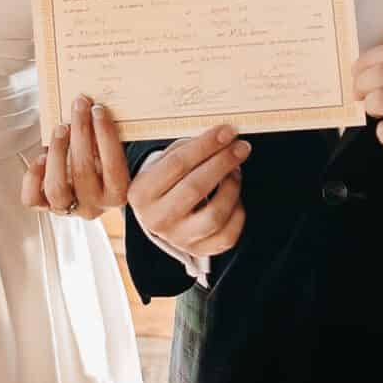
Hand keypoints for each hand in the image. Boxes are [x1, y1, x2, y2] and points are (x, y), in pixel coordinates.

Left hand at [21, 94, 129, 219]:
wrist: (94, 187)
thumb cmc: (107, 163)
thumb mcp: (121, 156)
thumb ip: (114, 142)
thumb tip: (99, 111)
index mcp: (117, 194)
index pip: (113, 167)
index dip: (105, 136)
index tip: (98, 110)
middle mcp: (94, 206)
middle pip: (83, 172)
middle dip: (80, 132)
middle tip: (79, 106)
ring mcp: (69, 209)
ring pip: (56, 187)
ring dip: (57, 152)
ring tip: (61, 128)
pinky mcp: (47, 207)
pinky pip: (33, 199)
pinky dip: (34, 176)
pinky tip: (42, 157)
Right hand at [128, 125, 250, 258]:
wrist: (161, 215)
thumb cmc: (167, 182)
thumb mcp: (163, 163)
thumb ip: (187, 150)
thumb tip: (222, 136)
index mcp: (142, 193)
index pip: (177, 164)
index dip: (206, 145)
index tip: (226, 132)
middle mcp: (157, 219)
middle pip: (196, 187)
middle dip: (223, 163)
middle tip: (241, 147)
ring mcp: (178, 238)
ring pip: (214, 215)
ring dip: (231, 188)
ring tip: (235, 171)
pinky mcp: (198, 250)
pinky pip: (227, 236)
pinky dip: (237, 212)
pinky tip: (234, 197)